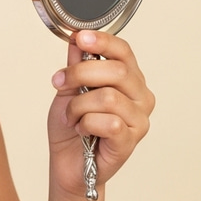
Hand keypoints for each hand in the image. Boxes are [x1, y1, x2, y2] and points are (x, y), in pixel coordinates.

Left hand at [47, 30, 153, 199]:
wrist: (67, 163)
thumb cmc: (72, 127)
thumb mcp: (68, 89)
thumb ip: (76, 64)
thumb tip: (77, 38)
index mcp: (129, 79)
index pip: (123, 51)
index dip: (102, 41)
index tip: (80, 37)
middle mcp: (140, 96)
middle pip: (116, 70)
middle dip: (79, 73)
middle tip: (60, 83)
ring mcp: (139, 119)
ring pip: (108, 97)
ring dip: (78, 105)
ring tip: (71, 116)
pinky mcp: (130, 140)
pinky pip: (109, 122)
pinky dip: (86, 123)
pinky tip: (82, 129)